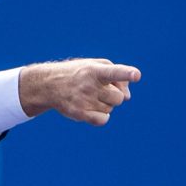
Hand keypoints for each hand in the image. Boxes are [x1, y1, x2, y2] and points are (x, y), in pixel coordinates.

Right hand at [19, 59, 140, 124]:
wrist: (48, 85)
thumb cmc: (79, 73)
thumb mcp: (97, 65)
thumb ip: (119, 76)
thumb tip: (128, 97)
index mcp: (95, 70)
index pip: (114, 72)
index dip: (126, 74)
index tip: (136, 75)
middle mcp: (89, 85)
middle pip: (119, 98)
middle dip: (113, 95)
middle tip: (98, 89)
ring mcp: (83, 100)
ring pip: (111, 109)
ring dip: (104, 104)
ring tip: (89, 97)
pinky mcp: (79, 113)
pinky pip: (103, 120)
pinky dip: (101, 116)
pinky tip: (91, 109)